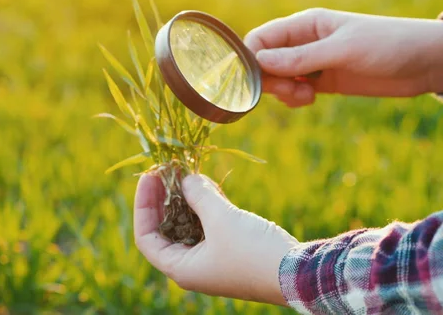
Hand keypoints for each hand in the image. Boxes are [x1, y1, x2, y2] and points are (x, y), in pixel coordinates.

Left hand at [133, 173, 298, 305]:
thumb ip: (198, 195)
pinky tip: (206, 184)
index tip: (149, 177)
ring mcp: (210, 258)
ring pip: (188, 225)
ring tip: (187, 171)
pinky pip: (208, 225)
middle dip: (164, 198)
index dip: (143, 205)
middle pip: (165, 229)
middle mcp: (192, 266)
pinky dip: (205, 206)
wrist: (299, 273)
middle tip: (166, 169)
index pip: (146, 237)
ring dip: (186, 198)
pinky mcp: (228, 250)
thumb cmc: (252, 250)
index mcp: (181, 268)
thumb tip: (185, 178)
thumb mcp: (221, 218)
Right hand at [243, 8, 442, 107]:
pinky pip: (293, 91)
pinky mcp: (322, 82)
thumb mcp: (343, 49)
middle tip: (291, 91)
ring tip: (306, 96)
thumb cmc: (388, 44)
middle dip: (270, 80)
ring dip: (283, 92)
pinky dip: (294, 99)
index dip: (251, 59)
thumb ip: (302, 57)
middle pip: (265, 62)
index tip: (258, 81)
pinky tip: (310, 99)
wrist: (424, 63)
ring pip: (277, 79)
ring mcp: (312, 63)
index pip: (261, 38)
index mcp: (305, 24)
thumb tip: (259, 61)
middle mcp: (304, 42)